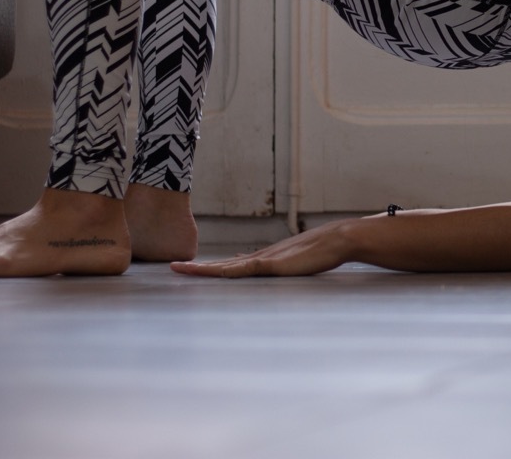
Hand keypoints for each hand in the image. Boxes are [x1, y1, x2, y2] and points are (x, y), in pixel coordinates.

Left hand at [170, 220, 354, 277]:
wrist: (337, 240)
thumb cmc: (322, 252)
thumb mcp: (297, 261)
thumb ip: (281, 266)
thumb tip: (265, 267)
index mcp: (265, 259)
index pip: (231, 266)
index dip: (210, 268)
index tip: (191, 268)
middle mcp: (260, 258)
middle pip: (222, 265)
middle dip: (197, 268)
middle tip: (173, 268)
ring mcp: (266, 260)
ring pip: (227, 267)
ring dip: (204, 269)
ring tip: (181, 269)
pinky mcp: (273, 264)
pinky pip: (245, 269)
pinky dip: (227, 271)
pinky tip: (214, 271)